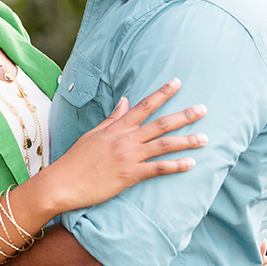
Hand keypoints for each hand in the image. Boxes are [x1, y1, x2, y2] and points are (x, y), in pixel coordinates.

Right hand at [43, 78, 207, 212]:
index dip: (162, 93)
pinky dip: (176, 166)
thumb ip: (113, 118)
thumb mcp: (93, 134)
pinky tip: (191, 164)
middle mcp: (125, 139)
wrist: (62, 183)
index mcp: (116, 128)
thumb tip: (125, 101)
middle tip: (204, 109)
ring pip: (163, 145)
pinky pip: (158, 169)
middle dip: (184, 115)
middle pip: (160, 123)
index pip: (143, 105)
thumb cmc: (76, 160)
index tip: (178, 82)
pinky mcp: (129, 175)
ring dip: (186, 141)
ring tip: (205, 138)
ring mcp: (128, 156)